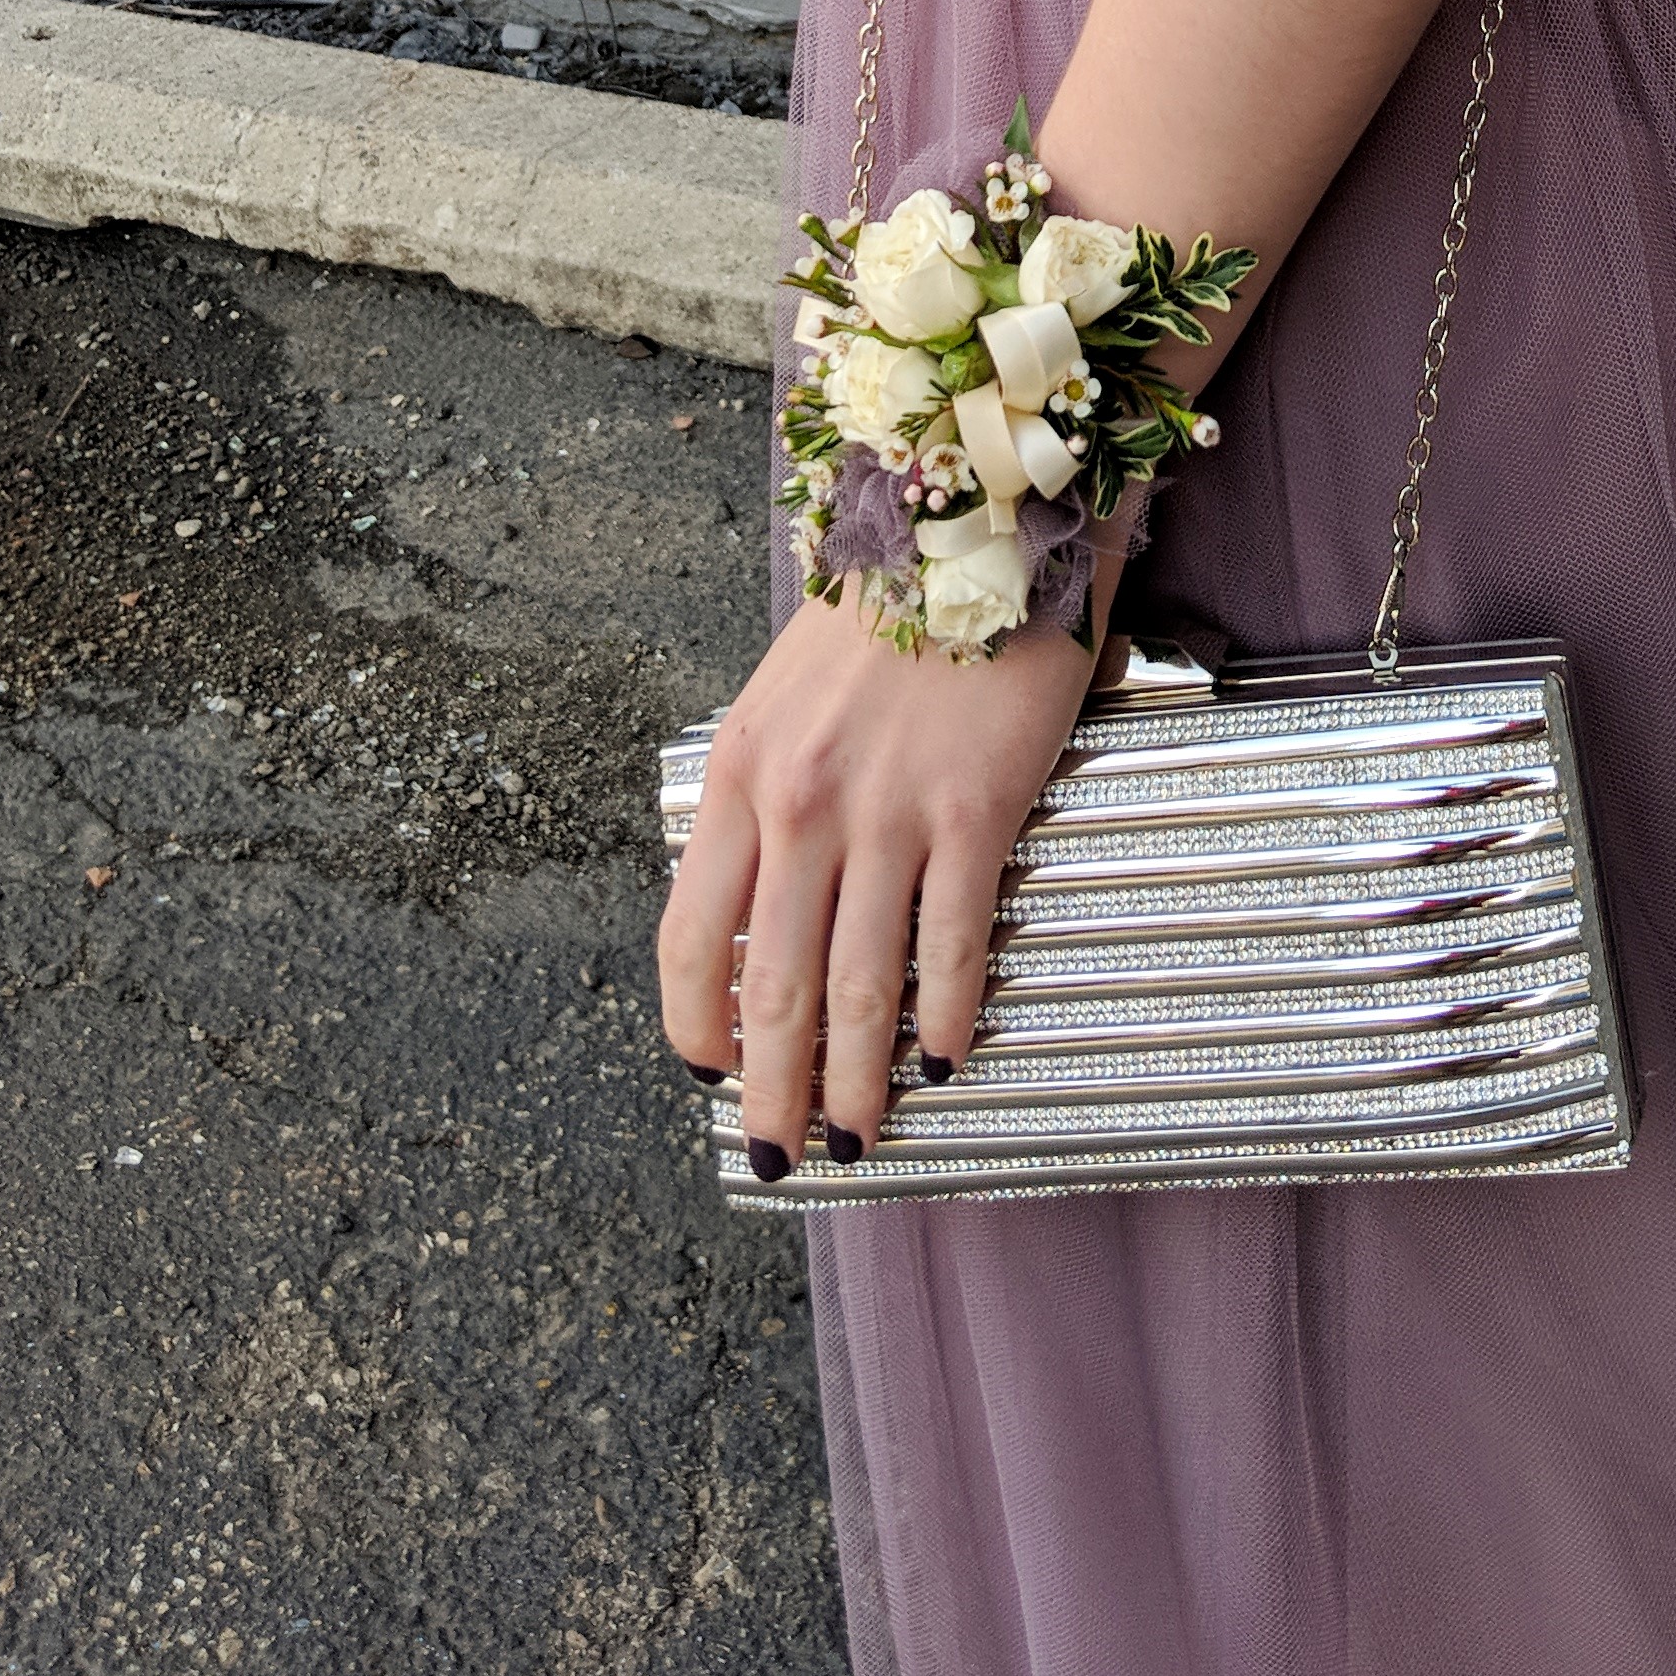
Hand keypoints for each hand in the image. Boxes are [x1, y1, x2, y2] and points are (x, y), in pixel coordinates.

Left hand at [657, 583, 1101, 1170]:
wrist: (981, 519)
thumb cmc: (891, 602)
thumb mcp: (788, 692)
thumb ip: (770, 790)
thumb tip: (770, 899)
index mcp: (740, 773)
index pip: (693, 938)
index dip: (697, 1027)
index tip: (710, 1076)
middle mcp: (799, 803)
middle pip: (774, 989)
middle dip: (775, 1091)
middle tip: (782, 1156)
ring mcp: (888, 810)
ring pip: (861, 986)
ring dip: (858, 1080)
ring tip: (861, 1136)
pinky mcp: (975, 809)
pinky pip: (952, 942)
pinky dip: (945, 1014)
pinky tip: (942, 1058)